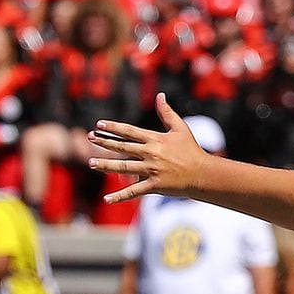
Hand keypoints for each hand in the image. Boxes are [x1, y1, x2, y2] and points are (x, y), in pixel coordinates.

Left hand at [87, 93, 210, 203]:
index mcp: (155, 139)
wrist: (203, 174)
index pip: (129, 131)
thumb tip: (160, 95)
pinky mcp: (154, 186)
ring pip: (123, 167)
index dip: (113, 127)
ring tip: (91, 163)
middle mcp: (151, 153)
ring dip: (106, 165)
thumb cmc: (191, 150)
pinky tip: (106, 199)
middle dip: (104, 142)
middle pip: (123, 147)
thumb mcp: (180, 128)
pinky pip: (133, 192)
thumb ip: (167, 112)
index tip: (99, 124)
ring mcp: (151, 170)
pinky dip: (119, 196)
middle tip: (89, 138)